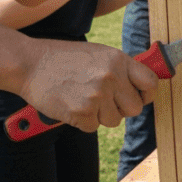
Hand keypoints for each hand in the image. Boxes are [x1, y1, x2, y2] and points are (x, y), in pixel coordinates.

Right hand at [20, 40, 157, 130]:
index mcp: (118, 60)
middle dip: (121, 108)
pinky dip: (83, 121)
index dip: (147, 94)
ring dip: (100, 115)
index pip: (150, 83)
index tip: (141, 97)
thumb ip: (120, 69)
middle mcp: (111, 77)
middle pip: (135, 109)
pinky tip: (71, 104)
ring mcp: (97, 96)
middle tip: (104, 101)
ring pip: (114, 120)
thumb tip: (141, 85)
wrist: (31, 64)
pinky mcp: (82, 113)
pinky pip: (93, 127)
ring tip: (83, 97)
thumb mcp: (98, 54)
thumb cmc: (64, 58)